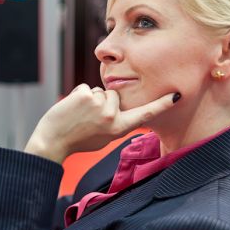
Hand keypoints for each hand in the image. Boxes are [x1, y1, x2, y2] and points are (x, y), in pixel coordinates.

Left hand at [24, 84, 178, 162]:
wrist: (53, 142)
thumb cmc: (78, 140)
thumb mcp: (104, 137)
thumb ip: (116, 121)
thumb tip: (118, 103)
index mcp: (119, 129)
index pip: (144, 115)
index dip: (161, 105)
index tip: (177, 96)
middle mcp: (112, 117)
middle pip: (114, 95)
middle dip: (102, 101)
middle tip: (88, 118)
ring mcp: (98, 106)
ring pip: (99, 91)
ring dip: (89, 99)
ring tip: (79, 115)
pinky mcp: (85, 96)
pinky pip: (86, 88)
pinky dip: (77, 95)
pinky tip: (71, 109)